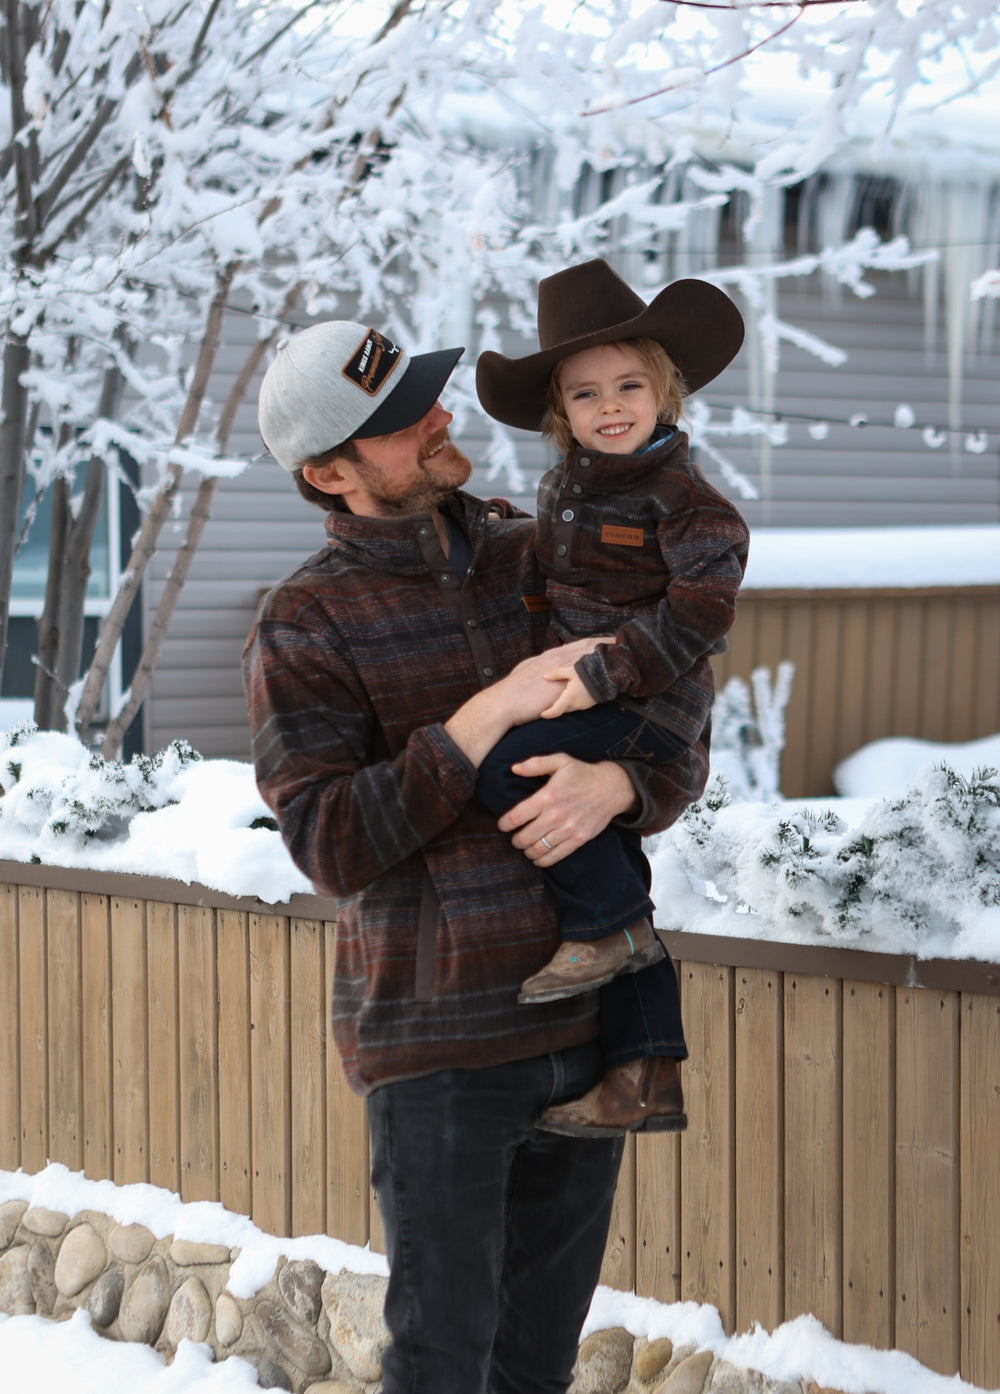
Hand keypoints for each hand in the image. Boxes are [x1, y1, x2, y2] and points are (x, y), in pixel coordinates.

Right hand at [443, 636, 615, 766]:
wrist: (504, 703)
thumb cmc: (512, 694)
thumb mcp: (526, 675)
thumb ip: (539, 671)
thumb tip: (543, 673)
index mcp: (550, 656)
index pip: (577, 644)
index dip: (594, 642)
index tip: (607, 640)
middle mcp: (558, 657)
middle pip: (588, 645)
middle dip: (606, 643)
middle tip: (624, 641)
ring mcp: (562, 668)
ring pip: (592, 655)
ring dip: (608, 653)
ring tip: (625, 652)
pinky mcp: (565, 681)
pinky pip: (589, 672)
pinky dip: (603, 669)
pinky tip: (616, 671)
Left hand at [497, 753, 636, 866]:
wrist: (611, 788)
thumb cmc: (582, 773)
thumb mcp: (560, 761)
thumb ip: (535, 764)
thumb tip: (514, 768)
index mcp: (548, 796)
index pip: (517, 817)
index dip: (504, 824)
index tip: (502, 825)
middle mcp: (556, 815)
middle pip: (524, 838)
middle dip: (515, 840)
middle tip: (515, 837)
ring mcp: (568, 829)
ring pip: (538, 849)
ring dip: (527, 851)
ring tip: (525, 846)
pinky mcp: (579, 839)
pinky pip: (555, 856)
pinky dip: (542, 861)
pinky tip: (537, 857)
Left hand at [539, 665, 596, 718]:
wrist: (606, 676)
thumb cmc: (587, 673)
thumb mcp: (570, 671)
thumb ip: (557, 673)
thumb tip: (545, 676)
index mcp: (570, 697)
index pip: (556, 711)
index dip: (548, 714)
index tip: (542, 715)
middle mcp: (576, 704)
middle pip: (562, 710)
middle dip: (555, 709)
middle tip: (546, 707)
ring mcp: (583, 706)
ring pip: (569, 709)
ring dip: (564, 706)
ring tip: (558, 701)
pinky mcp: (589, 705)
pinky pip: (577, 707)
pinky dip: (571, 704)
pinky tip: (571, 697)